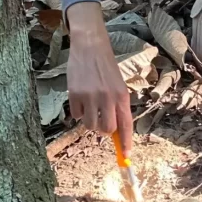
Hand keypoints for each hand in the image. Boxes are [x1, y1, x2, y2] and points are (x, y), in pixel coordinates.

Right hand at [66, 2, 132, 151]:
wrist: (90, 45)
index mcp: (122, 95)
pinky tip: (80, 97)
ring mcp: (90, 96)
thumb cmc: (106, 66)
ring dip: (89, 121)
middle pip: (107, 129)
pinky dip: (77, 111)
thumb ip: (117, 105)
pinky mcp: (75, 94)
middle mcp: (108, 97)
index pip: (126, 125)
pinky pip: (76, 115)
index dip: (126, 142)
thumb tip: (115, 131)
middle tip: (101, 121)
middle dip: (104, 129)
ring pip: (89, 125)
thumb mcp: (118, 84)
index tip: (126, 156)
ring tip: (90, 106)